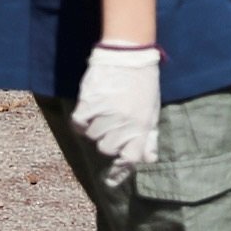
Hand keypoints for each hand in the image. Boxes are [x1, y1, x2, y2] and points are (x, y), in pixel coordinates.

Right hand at [71, 40, 159, 169]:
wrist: (128, 53)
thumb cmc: (143, 81)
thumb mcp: (152, 108)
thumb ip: (149, 135)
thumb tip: (149, 159)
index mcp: (142, 125)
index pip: (131, 157)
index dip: (122, 169)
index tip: (113, 177)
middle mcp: (124, 123)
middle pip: (107, 149)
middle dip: (108, 140)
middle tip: (111, 124)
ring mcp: (106, 113)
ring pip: (92, 136)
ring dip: (95, 128)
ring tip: (103, 111)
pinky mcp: (89, 103)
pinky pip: (78, 123)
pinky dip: (81, 121)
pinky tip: (88, 110)